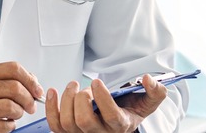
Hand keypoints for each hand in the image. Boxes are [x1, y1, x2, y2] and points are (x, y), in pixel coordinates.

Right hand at [0, 62, 43, 132]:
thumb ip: (10, 79)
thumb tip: (33, 81)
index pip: (12, 69)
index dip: (30, 80)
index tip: (37, 90)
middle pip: (13, 87)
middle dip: (28, 99)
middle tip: (30, 106)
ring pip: (9, 106)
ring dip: (19, 113)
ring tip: (16, 114)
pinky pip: (1, 125)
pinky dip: (10, 126)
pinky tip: (6, 123)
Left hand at [45, 74, 167, 132]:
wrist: (117, 120)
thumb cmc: (129, 109)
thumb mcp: (147, 102)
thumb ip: (155, 91)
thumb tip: (148, 79)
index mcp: (120, 126)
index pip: (110, 116)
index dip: (102, 98)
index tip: (97, 81)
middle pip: (85, 121)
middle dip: (82, 99)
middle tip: (84, 87)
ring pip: (68, 123)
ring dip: (67, 99)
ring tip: (73, 86)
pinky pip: (54, 125)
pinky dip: (50, 107)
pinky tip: (53, 92)